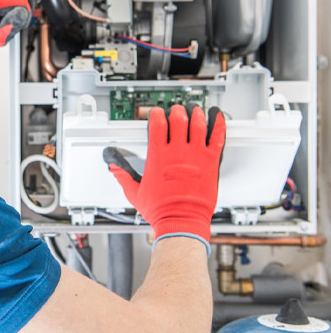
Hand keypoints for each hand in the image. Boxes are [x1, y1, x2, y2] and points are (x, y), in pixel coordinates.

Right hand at [103, 105, 225, 250]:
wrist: (181, 222)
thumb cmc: (161, 210)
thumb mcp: (134, 193)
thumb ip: (123, 176)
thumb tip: (113, 167)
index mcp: (158, 156)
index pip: (157, 124)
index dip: (156, 114)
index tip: (157, 113)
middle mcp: (177, 152)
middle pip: (178, 119)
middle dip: (176, 111)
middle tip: (177, 110)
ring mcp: (196, 156)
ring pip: (198, 124)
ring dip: (196, 114)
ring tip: (195, 110)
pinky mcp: (211, 162)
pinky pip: (217, 138)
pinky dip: (218, 125)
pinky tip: (217, 118)